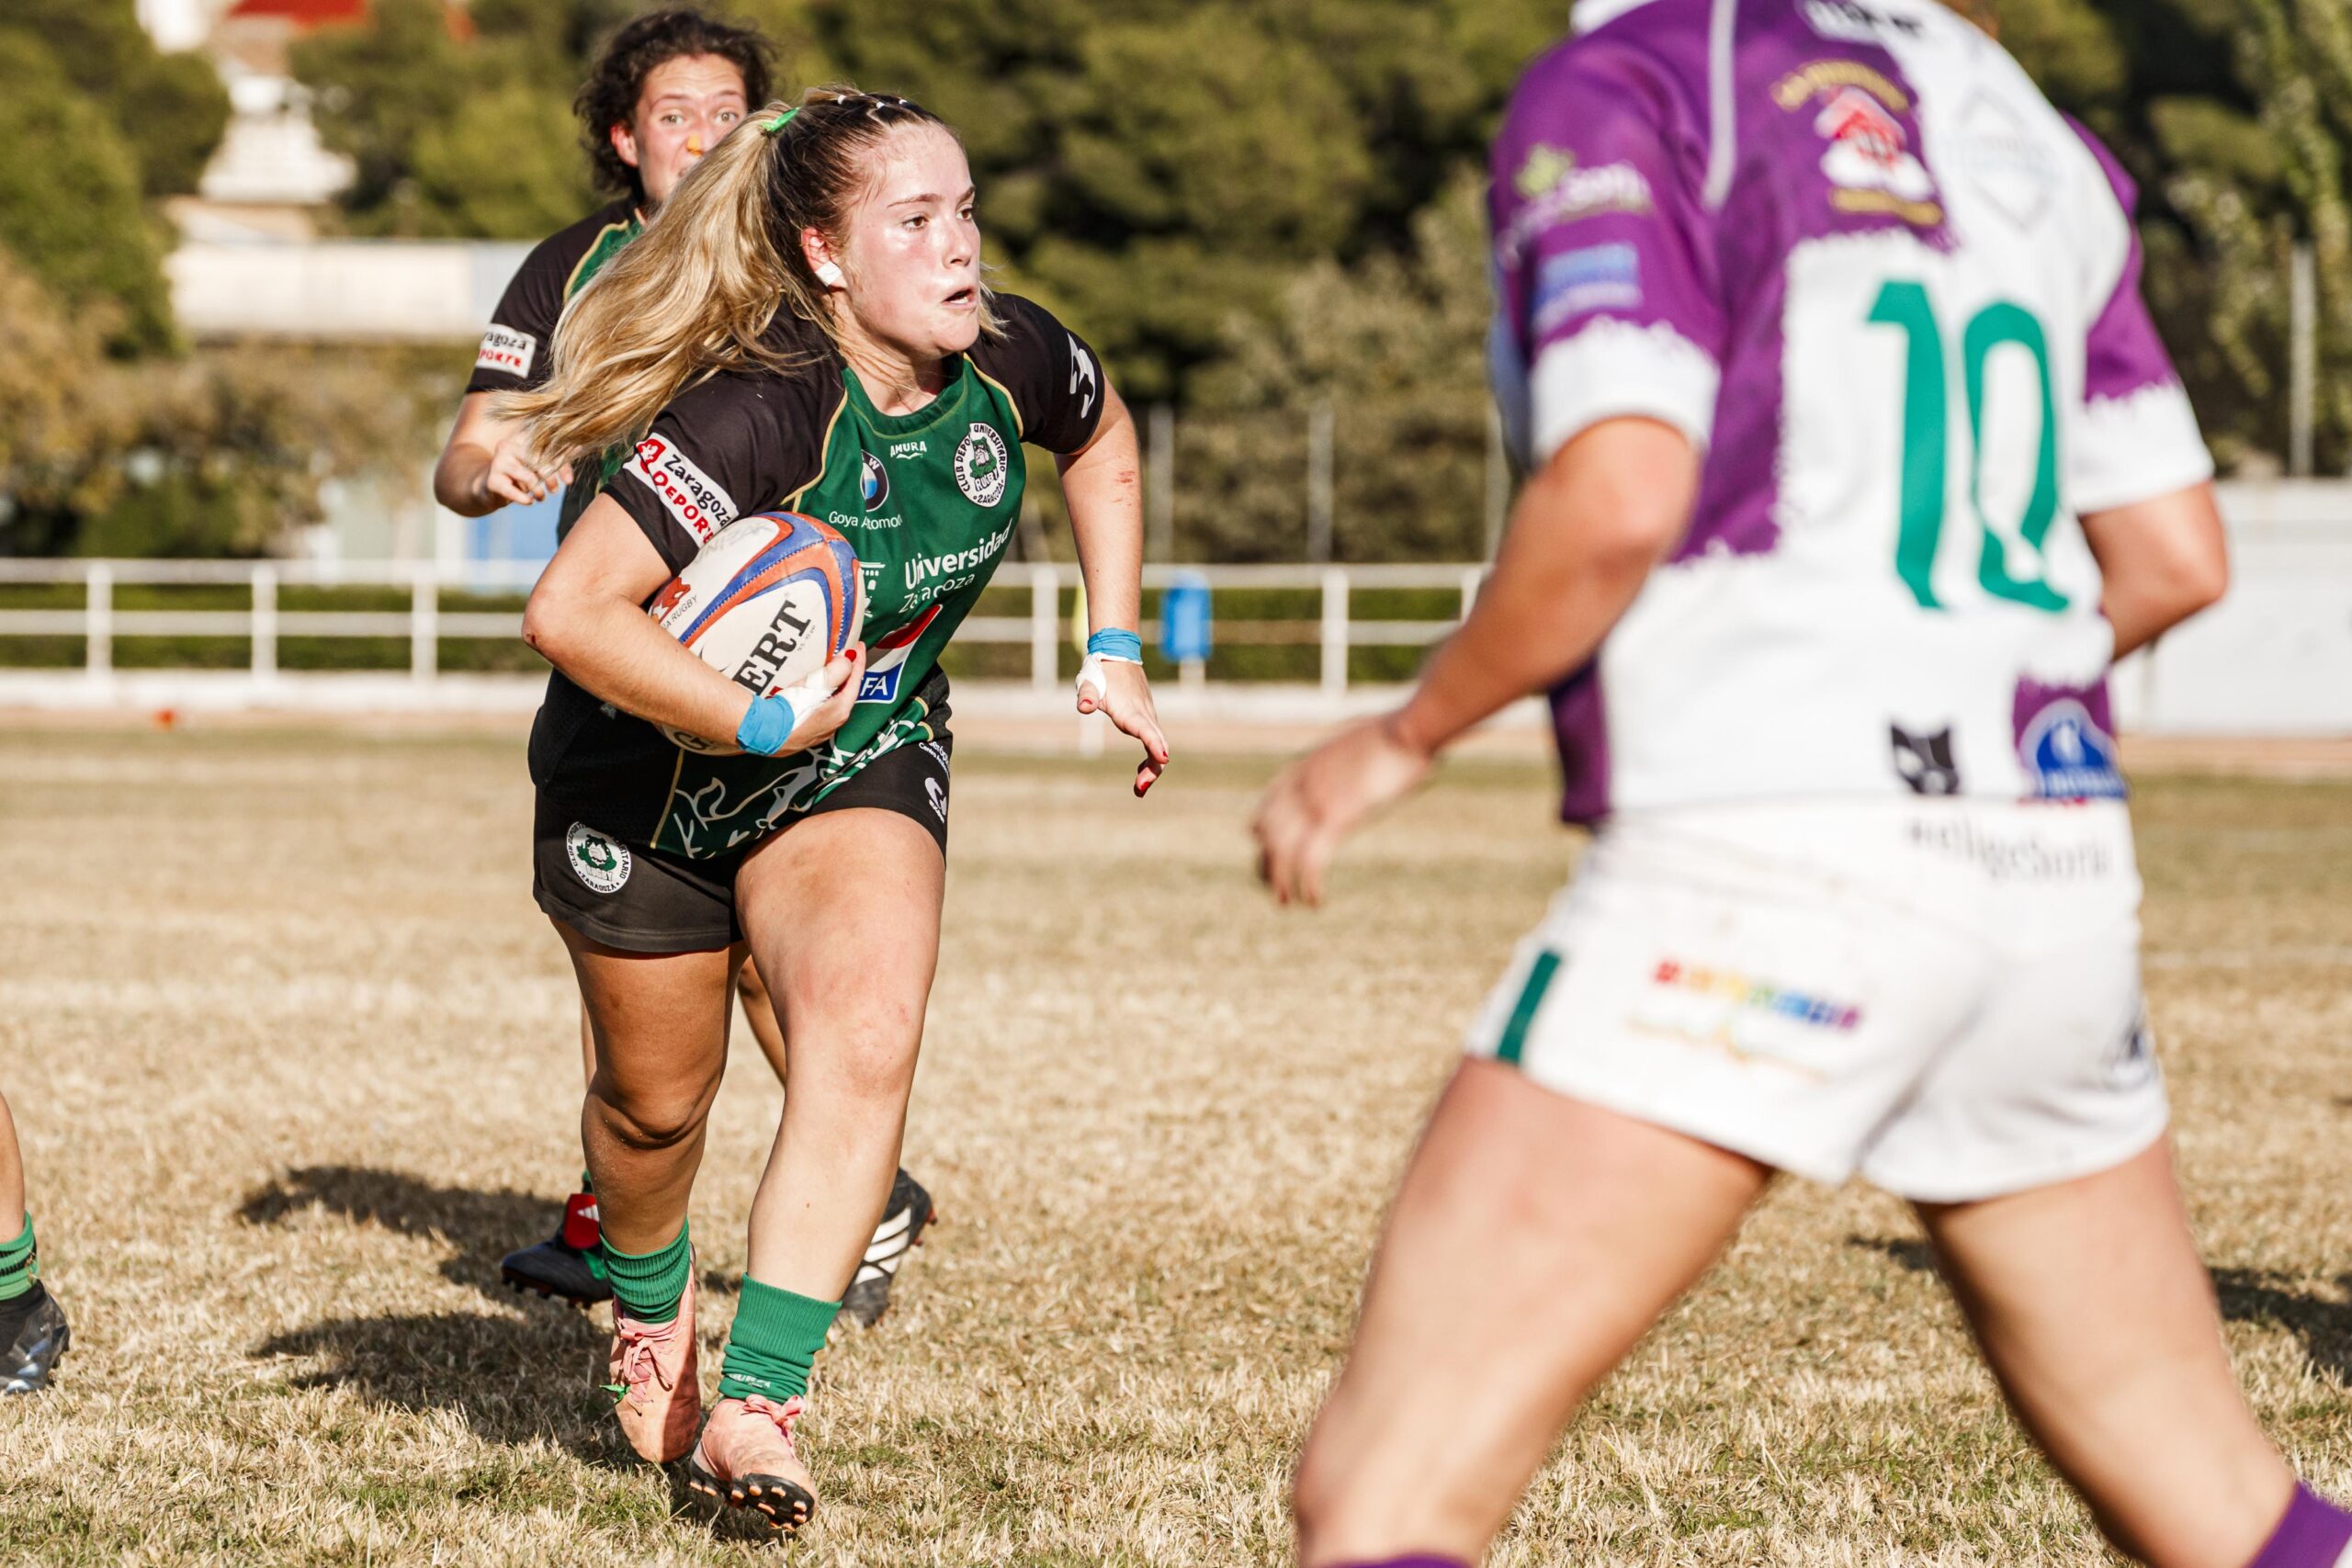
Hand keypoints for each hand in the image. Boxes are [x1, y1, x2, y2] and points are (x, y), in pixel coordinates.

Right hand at [476, 433, 572, 509]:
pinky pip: (512, 491)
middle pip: (538, 461)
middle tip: (554, 490)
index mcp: (521, 437)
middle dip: (550, 478)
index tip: (569, 482)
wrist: (491, 486)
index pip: (546, 448)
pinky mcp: (492, 480)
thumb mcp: (538, 462)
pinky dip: (524, 499)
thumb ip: (557, 455)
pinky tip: (529, 502)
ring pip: (528, 477)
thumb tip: (579, 447)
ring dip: (539, 491)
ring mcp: (497, 462)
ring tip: (541, 497)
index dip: (561, 465)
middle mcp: (508, 445)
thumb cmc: (521, 473)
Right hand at [780, 645, 862, 752]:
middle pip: (846, 692)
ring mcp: (820, 730)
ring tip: (831, 669)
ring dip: (835, 684)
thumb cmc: (790, 709)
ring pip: (833, 701)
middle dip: (847, 673)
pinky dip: (823, 694)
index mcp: (841, 709)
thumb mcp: (816, 685)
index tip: (859, 645)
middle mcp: (834, 722)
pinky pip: (821, 709)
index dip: (858, 660)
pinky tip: (813, 690)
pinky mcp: (806, 732)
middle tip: (846, 656)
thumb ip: (836, 670)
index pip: (855, 680)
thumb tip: (848, 659)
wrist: (763, 733)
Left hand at [1079, 656, 1170, 796]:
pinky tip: (1140, 773)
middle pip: (1158, 745)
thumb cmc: (1101, 671)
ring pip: (1158, 745)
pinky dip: (1151, 759)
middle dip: (1153, 769)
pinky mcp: (1146, 719)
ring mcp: (1148, 717)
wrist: (1117, 654)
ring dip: (1152, 768)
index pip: (1146, 729)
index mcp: (1130, 710)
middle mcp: (1144, 715)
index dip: (1155, 744)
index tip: (1163, 759)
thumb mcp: (1089, 682)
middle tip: (1138, 789)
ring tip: (1138, 789)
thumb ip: (1086, 695)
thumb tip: (1083, 706)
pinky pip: (1154, 742)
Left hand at [1252, 715, 1433, 906]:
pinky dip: (1309, 885)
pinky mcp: (1337, 818)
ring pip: (1281, 852)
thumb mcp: (1360, 740)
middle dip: (1266, 864)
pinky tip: (1315, 900)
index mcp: (1306, 765)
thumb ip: (1349, 757)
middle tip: (1274, 888)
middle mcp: (1302, 785)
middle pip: (1267, 833)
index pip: (1268, 802)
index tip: (1260, 845)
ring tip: (1285, 903)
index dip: (1261, 828)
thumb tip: (1360, 759)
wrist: (1409, 729)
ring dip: (1280, 882)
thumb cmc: (1396, 732)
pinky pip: (1310, 861)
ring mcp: (1316, 801)